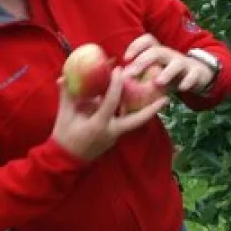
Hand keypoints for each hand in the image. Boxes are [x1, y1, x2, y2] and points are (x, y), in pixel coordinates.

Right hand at [51, 67, 167, 160]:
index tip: (119, 69)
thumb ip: (66, 96)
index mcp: (99, 124)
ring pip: (133, 122)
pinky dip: (130, 113)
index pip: (110, 101)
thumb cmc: (64, 137)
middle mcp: (112, 132)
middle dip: (152, 109)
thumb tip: (64, 76)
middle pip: (137, 120)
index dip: (115, 84)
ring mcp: (114, 137)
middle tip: (166, 98)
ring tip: (157, 98)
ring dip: (144, 111)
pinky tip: (133, 103)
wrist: (65, 160)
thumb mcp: (64, 115)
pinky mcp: (113, 139)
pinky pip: (124, 123)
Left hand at [123, 34, 213, 93]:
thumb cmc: (167, 73)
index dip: (136, 45)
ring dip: (167, 72)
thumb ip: (139, 74)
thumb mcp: (154, 71)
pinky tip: (181, 89)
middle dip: (143, 61)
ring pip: (176, 63)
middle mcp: (169, 54)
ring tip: (158, 82)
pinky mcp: (195, 72)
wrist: (197, 74)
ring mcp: (183, 63)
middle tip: (132, 73)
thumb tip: (116, 81)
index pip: (147, 40)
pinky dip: (188, 81)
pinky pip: (193, 75)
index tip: (125, 58)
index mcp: (158, 52)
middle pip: (157, 52)